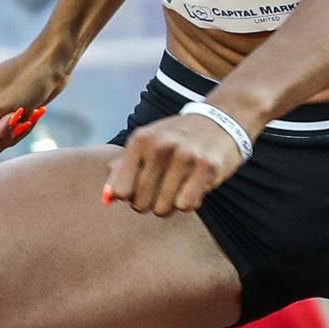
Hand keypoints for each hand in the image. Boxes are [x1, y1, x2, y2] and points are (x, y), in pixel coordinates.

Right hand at [0, 40, 72, 154]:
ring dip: (16, 134)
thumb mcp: (4, 107)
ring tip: (29, 112)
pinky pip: (6, 138)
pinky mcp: (1, 116)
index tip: (15, 117)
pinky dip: (21, 131)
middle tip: (20, 121)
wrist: (52, 64)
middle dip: (3, 138)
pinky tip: (32, 114)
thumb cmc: (28, 78)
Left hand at [107, 100, 246, 215]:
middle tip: (164, 187)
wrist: (222, 119)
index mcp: (140, 140)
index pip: (121, 191)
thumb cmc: (177, 138)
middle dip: (151, 202)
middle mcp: (160, 146)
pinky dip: (190, 202)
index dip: (131, 195)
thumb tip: (106, 199)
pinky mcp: (207, 167)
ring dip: (171, 204)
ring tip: (180, 185)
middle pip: (141, 204)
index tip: (142, 186)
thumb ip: (120, 170)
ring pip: (163, 208)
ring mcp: (185, 155)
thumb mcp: (145, 144)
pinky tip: (195, 186)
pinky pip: (187, 206)